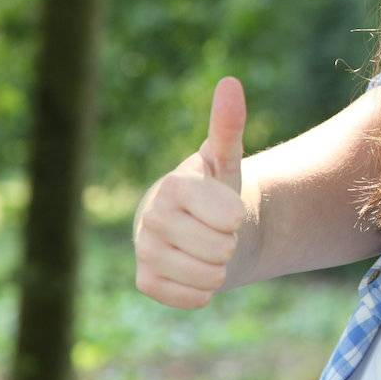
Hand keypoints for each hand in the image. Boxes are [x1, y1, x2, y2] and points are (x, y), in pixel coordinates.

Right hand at [133, 77, 248, 307]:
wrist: (200, 229)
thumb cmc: (218, 190)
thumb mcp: (228, 160)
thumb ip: (228, 125)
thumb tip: (229, 82)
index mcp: (174, 185)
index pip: (226, 216)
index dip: (236, 217)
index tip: (229, 209)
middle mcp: (152, 216)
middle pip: (219, 248)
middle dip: (230, 243)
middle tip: (219, 231)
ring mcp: (144, 250)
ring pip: (207, 276)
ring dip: (220, 268)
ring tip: (210, 250)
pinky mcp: (145, 281)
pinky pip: (190, 297)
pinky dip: (204, 291)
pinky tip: (196, 271)